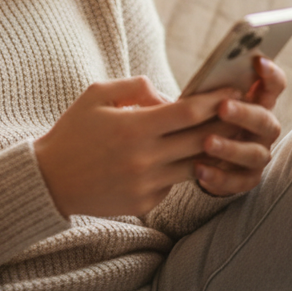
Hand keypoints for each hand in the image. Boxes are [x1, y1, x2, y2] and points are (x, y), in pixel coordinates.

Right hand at [33, 76, 240, 217]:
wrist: (49, 180)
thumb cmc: (73, 131)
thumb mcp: (97, 95)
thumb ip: (135, 87)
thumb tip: (167, 95)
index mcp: (134, 128)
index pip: (188, 113)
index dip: (214, 101)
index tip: (233, 91)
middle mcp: (144, 159)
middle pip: (199, 140)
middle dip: (223, 124)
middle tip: (241, 112)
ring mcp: (146, 185)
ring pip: (194, 166)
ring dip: (207, 150)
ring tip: (221, 135)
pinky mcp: (144, 203)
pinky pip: (173, 184)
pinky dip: (178, 170)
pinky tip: (176, 160)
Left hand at [193, 56, 286, 196]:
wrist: (182, 155)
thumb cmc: (183, 119)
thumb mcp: (185, 101)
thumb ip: (190, 93)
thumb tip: (173, 96)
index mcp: (254, 101)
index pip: (273, 84)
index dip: (270, 73)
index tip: (256, 61)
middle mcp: (261, 128)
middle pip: (266, 121)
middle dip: (246, 113)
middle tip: (223, 107)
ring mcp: (255, 155)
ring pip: (256, 154)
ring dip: (232, 147)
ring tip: (207, 142)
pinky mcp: (243, 179)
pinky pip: (239, 181)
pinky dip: (221, 177)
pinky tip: (199, 170)